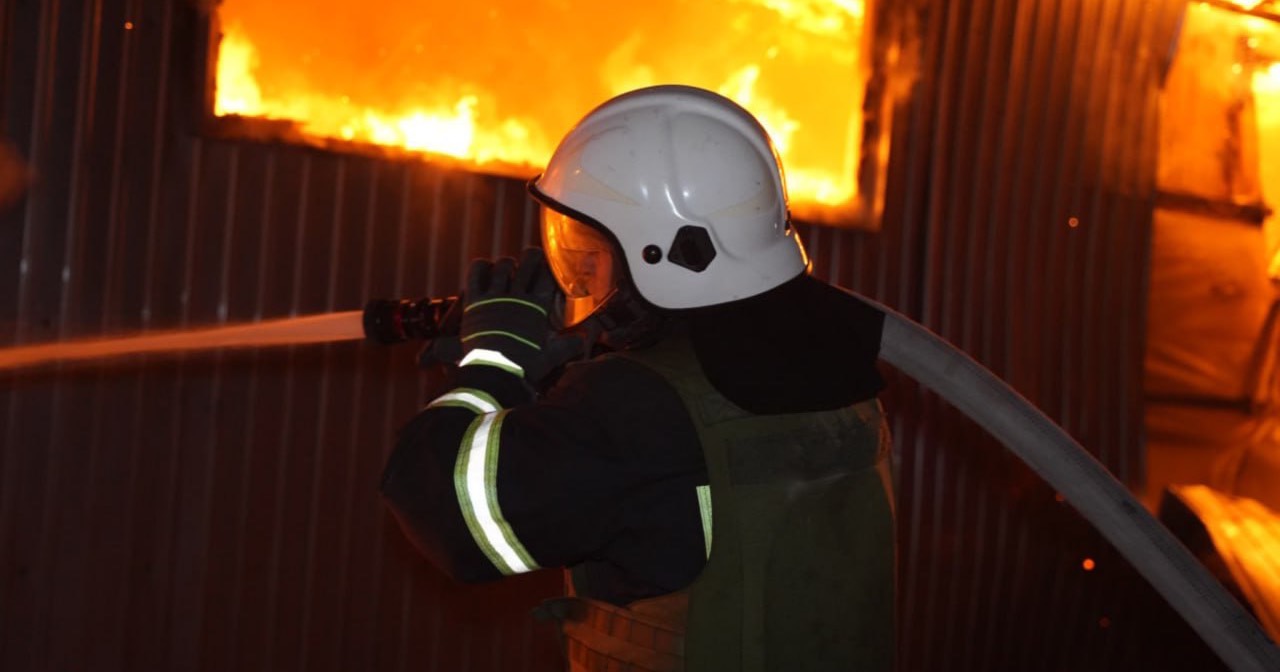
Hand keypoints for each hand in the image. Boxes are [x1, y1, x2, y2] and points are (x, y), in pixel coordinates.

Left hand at [459, 248, 583, 385]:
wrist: (494, 373)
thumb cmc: (523, 366)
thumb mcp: (550, 358)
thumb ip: (568, 346)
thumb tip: (583, 340)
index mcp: (537, 307)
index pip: (547, 276)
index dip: (549, 267)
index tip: (549, 267)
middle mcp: (517, 297)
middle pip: (528, 262)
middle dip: (532, 256)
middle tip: (532, 257)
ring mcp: (495, 297)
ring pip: (503, 265)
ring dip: (507, 264)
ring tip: (508, 267)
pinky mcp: (474, 302)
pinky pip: (476, 274)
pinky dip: (480, 267)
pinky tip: (484, 268)